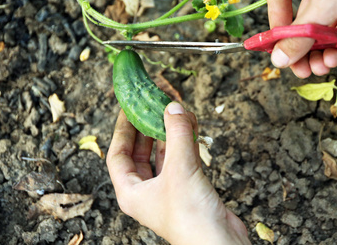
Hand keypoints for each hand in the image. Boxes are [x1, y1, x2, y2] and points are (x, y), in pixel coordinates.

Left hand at [106, 102, 249, 244]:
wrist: (218, 242)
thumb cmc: (190, 216)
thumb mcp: (179, 168)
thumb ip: (177, 135)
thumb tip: (173, 107)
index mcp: (131, 192)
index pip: (118, 155)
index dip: (122, 130)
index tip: (128, 109)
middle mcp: (147, 191)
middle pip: (140, 153)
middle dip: (147, 129)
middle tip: (150, 108)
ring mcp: (167, 190)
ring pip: (164, 155)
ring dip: (169, 134)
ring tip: (174, 112)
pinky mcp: (187, 189)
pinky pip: (182, 160)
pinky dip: (186, 143)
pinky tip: (191, 127)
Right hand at [265, 0, 336, 77]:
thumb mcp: (326, 5)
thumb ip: (299, 36)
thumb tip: (278, 59)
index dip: (275, 15)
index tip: (278, 39)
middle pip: (300, 20)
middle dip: (300, 46)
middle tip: (298, 68)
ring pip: (320, 31)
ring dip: (317, 53)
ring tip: (319, 68)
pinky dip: (335, 50)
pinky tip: (335, 60)